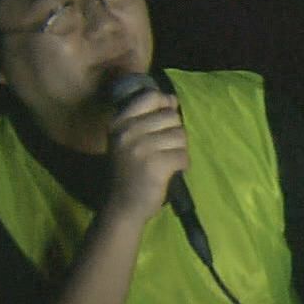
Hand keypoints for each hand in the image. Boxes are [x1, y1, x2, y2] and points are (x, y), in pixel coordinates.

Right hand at [104, 89, 189, 219]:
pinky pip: (183, 155)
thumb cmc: (129, 171)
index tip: (163, 122)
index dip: (165, 106)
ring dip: (179, 150)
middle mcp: (128, 131)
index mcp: (120, 121)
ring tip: (166, 162)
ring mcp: (141, 147)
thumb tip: (172, 99)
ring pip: (180, 135)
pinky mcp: (156, 164)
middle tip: (163, 150)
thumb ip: (148, 117)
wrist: (122, 206)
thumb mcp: (129, 139)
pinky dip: (182, 165)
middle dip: (175, 133)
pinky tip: (170, 172)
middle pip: (172, 116)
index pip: (151, 96)